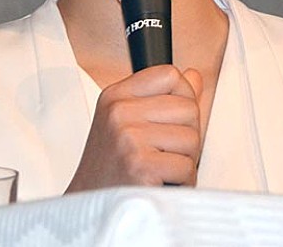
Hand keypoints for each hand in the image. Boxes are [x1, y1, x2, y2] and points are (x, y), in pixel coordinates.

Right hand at [65, 65, 203, 192]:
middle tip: (162, 152)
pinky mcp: (141, 166)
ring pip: (192, 138)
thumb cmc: (111, 167)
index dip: (182, 97)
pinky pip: (187, 167)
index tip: (169, 119)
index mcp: (116, 95)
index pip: (170, 74)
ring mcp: (129, 138)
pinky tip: (161, 184)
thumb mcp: (128, 121)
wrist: (88, 207)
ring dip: (184, 161)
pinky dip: (181, 182)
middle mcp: (119, 112)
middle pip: (188, 107)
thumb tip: (194, 75)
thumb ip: (164, 96)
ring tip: (160, 168)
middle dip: (186, 135)